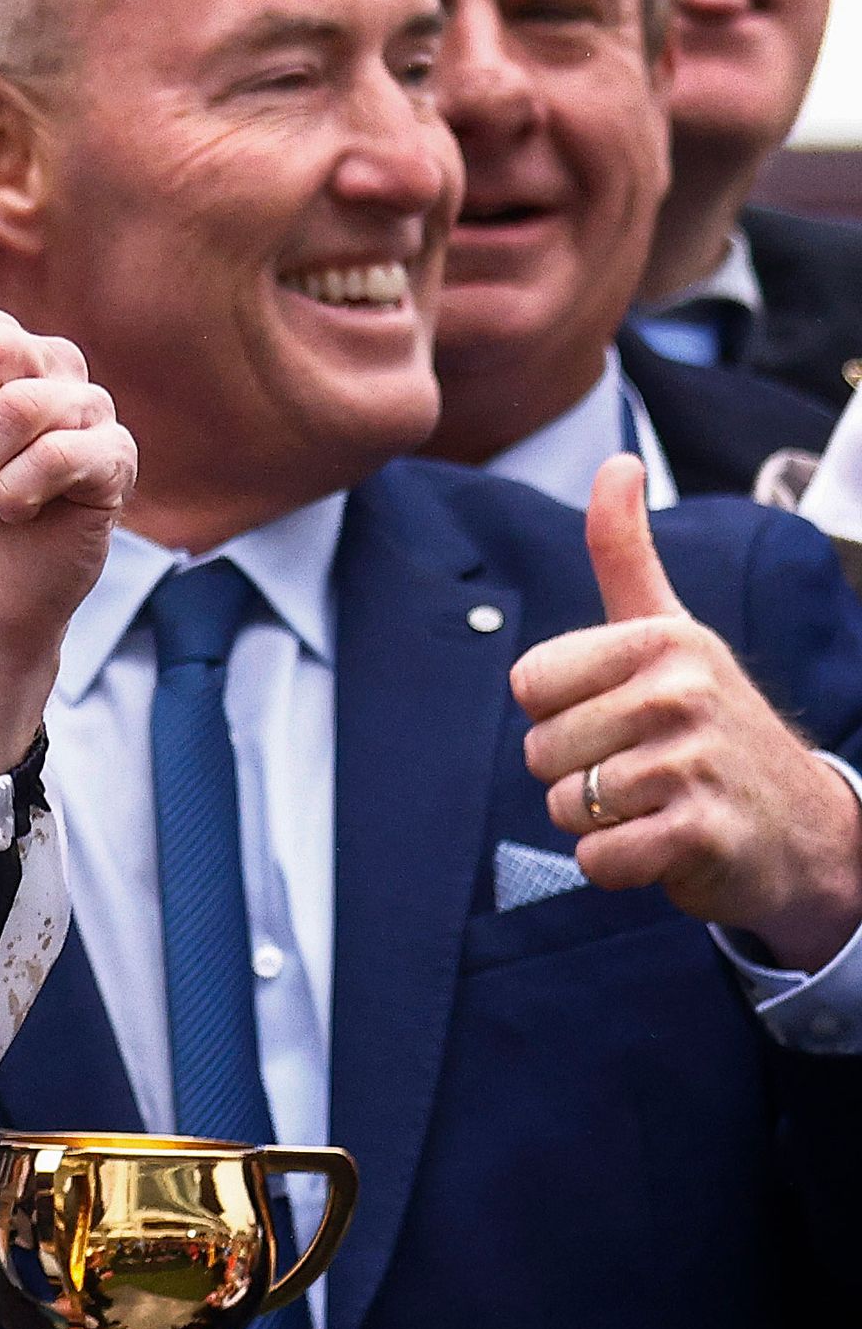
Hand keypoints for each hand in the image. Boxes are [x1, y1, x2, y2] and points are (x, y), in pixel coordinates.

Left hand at [514, 457, 861, 969]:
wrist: (801, 828)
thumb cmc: (709, 725)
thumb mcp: (670, 633)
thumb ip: (626, 556)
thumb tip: (616, 462)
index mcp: (661, 639)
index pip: (528, 685)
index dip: (561, 714)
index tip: (622, 716)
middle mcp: (681, 690)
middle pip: (539, 751)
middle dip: (578, 776)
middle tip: (645, 771)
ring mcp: (694, 761)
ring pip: (563, 808)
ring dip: (599, 822)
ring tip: (659, 804)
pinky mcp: (700, 832)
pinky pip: (596, 858)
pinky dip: (617, 866)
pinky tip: (668, 844)